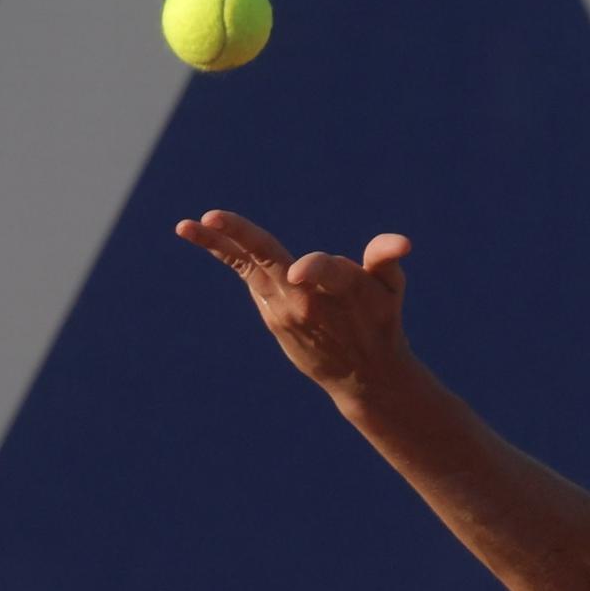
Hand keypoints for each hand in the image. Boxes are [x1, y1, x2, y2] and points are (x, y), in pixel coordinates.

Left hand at [175, 208, 413, 398]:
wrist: (360, 374)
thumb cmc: (380, 320)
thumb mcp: (391, 290)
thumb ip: (386, 259)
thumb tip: (401, 243)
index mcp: (342, 289)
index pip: (326, 272)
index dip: (314, 269)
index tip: (300, 273)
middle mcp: (306, 299)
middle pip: (270, 259)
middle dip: (241, 237)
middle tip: (212, 217)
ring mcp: (283, 306)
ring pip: (248, 263)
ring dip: (217, 241)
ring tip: (187, 224)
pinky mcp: (269, 309)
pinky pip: (244, 271)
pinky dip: (222, 251)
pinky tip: (197, 232)